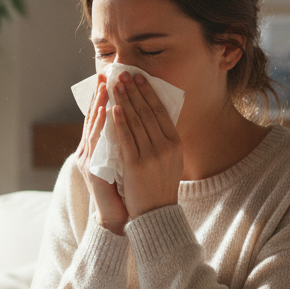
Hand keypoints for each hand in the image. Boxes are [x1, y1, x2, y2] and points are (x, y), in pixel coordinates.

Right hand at [75, 76, 128, 234]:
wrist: (117, 218)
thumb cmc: (125, 190)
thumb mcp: (126, 162)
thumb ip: (127, 144)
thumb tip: (139, 123)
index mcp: (96, 149)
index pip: (100, 117)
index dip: (104, 97)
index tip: (110, 78)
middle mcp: (88, 152)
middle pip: (94, 117)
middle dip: (102, 95)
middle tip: (108, 74)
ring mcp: (89, 160)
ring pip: (94, 126)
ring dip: (101, 104)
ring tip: (107, 85)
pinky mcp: (92, 170)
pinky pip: (98, 144)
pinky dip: (103, 126)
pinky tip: (108, 111)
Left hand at [112, 71, 182, 219]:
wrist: (155, 214)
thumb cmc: (159, 187)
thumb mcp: (170, 160)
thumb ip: (164, 140)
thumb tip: (155, 116)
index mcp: (175, 144)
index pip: (161, 111)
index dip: (149, 93)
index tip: (140, 78)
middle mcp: (166, 147)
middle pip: (148, 112)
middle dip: (135, 91)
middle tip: (124, 74)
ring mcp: (152, 156)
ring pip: (136, 121)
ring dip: (125, 100)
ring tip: (115, 85)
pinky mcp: (136, 165)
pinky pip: (126, 138)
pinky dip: (119, 122)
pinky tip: (113, 108)